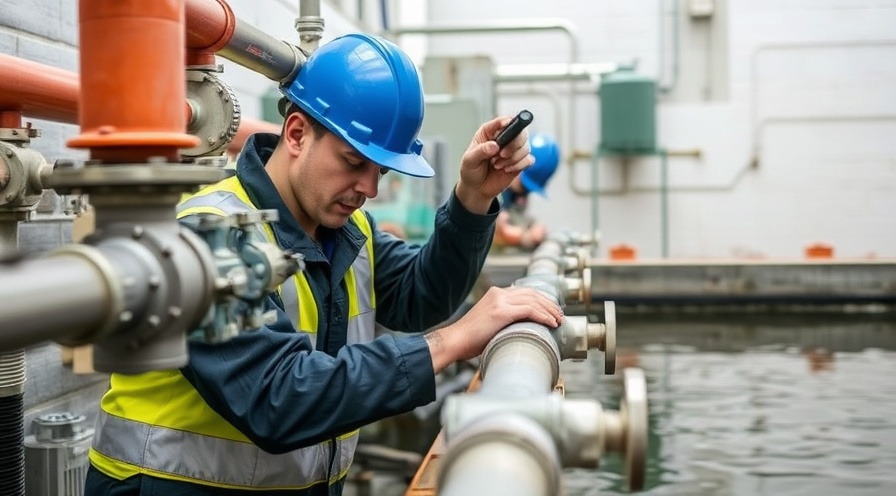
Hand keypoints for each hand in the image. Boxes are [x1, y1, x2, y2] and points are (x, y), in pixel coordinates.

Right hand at [425, 286, 562, 371]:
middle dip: (549, 304)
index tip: (551, 310)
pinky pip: (530, 311)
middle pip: (532, 293)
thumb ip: (504, 318)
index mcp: (495, 293)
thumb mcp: (490, 322)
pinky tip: (551, 324)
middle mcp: (499, 293)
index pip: (525, 291)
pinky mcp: (501, 312)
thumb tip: (522, 327)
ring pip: (533, 301)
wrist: (456, 340)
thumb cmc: (470, 338)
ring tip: (558, 320)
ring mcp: (500, 301)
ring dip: (549, 311)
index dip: (541, 300)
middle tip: (559, 315)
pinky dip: (543, 316)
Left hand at [455, 115, 534, 213]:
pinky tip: (506, 170)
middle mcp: (504, 138)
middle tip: (502, 154)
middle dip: (514, 143)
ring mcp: (513, 150)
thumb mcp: (470, 160)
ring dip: (513, 158)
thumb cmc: (471, 170)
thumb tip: (495, 146)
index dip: (508, 121)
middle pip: (521, 131)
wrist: (476, 188)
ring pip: (526, 147)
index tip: (508, 126)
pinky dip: (518, 165)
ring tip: (497, 165)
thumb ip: (481, 151)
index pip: (503, 121)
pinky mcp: (519, 162)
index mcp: (490, 132)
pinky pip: (528, 160)